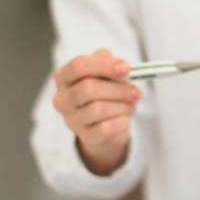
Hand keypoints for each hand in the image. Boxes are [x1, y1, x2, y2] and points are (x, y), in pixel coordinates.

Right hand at [52, 48, 140, 174]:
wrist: (105, 126)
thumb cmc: (104, 91)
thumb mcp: (104, 71)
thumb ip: (109, 62)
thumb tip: (122, 68)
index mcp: (64, 77)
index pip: (78, 66)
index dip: (104, 65)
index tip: (127, 68)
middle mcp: (62, 99)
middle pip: (88, 88)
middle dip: (118, 89)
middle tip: (137, 92)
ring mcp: (71, 120)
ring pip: (98, 109)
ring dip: (122, 106)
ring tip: (131, 105)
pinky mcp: (85, 137)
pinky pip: (106, 128)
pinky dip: (121, 121)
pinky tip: (125, 118)